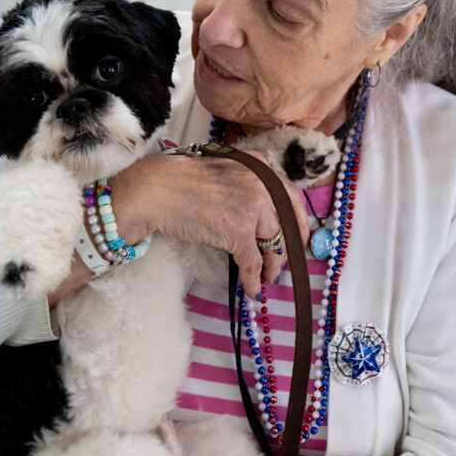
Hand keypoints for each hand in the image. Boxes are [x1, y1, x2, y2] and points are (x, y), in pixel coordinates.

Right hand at [107, 153, 308, 297]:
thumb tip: (263, 214)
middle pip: (288, 221)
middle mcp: (262, 183)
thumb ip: (247, 185)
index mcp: (259, 166)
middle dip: (288, 246)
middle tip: (284, 262)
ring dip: (273, 265)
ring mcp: (252, 207)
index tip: (297, 236)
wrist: (158, 189)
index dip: (297, 220)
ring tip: (268, 278)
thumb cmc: (182, 181)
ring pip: (275, 243)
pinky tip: (252, 289)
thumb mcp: (225, 172)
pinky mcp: (239, 231)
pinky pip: (253, 262)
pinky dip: (253, 279)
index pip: (290, 196)